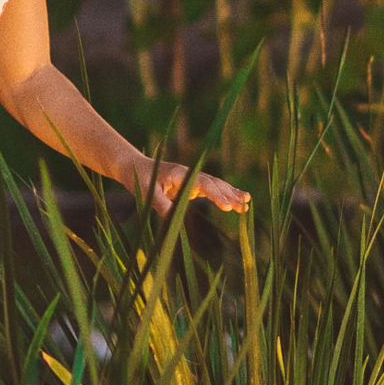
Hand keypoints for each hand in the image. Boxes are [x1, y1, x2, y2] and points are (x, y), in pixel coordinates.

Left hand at [132, 155, 250, 214]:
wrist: (136, 167)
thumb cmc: (141, 178)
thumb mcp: (147, 191)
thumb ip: (160, 203)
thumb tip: (171, 217)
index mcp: (180, 173)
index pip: (203, 184)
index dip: (216, 195)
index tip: (228, 206)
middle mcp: (190, 174)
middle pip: (214, 183)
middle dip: (229, 195)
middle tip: (243, 208)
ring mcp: (193, 178)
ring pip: (216, 185)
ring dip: (231, 194)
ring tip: (247, 203)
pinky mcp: (193, 185)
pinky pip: (212, 189)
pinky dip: (226, 194)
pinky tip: (239, 201)